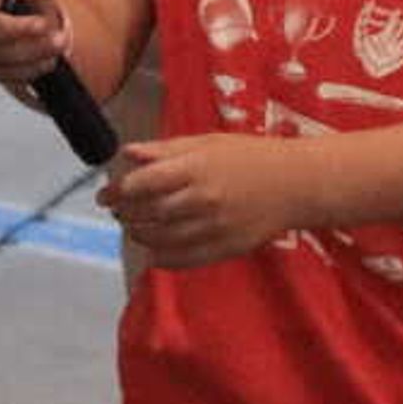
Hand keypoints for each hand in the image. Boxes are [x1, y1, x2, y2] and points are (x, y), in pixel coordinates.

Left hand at [101, 135, 311, 267]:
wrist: (297, 184)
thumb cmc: (252, 158)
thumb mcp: (207, 143)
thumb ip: (165, 150)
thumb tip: (128, 153)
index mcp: (195, 168)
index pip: (142, 184)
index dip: (117, 191)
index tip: (105, 195)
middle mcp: (202, 199)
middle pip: (147, 213)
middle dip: (125, 213)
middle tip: (119, 209)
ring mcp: (213, 227)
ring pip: (159, 239)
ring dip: (139, 234)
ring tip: (135, 226)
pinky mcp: (224, 248)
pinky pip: (181, 260)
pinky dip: (161, 257)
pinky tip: (155, 248)